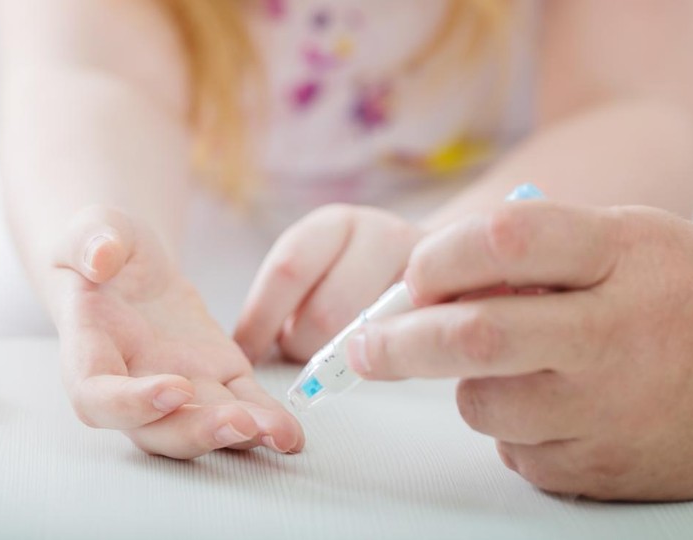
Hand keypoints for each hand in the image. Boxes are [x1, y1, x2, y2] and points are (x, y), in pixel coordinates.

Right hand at [51, 206, 303, 458]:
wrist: (130, 265)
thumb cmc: (103, 246)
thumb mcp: (93, 229)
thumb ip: (90, 240)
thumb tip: (99, 258)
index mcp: (90, 352)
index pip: (97, 397)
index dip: (132, 405)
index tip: (175, 388)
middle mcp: (132, 384)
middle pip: (156, 430)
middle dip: (198, 433)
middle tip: (241, 423)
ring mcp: (180, 385)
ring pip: (204, 424)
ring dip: (241, 436)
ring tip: (281, 436)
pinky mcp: (218, 375)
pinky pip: (242, 404)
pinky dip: (266, 421)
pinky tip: (292, 434)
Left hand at [235, 204, 421, 362]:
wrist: (436, 260)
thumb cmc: (357, 274)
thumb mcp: (321, 266)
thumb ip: (290, 292)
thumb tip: (248, 345)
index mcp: (334, 224)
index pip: (288, 270)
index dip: (260, 320)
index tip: (245, 352)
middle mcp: (381, 234)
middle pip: (326, 313)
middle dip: (304, 345)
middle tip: (303, 349)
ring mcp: (421, 269)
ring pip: (366, 338)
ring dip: (342, 357)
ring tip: (339, 348)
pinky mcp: (447, 302)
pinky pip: (405, 349)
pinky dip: (382, 362)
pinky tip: (378, 352)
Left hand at [346, 202, 692, 500]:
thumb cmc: (663, 297)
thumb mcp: (617, 244)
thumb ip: (529, 251)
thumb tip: (423, 286)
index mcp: (620, 254)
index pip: (502, 241)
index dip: (439, 259)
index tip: (413, 278)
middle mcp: (615, 332)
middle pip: (475, 338)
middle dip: (400, 343)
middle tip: (365, 346)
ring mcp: (609, 407)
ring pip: (482, 403)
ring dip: (468, 385)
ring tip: (514, 367)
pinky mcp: (598, 465)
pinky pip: (514, 448)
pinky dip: (511, 426)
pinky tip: (554, 405)